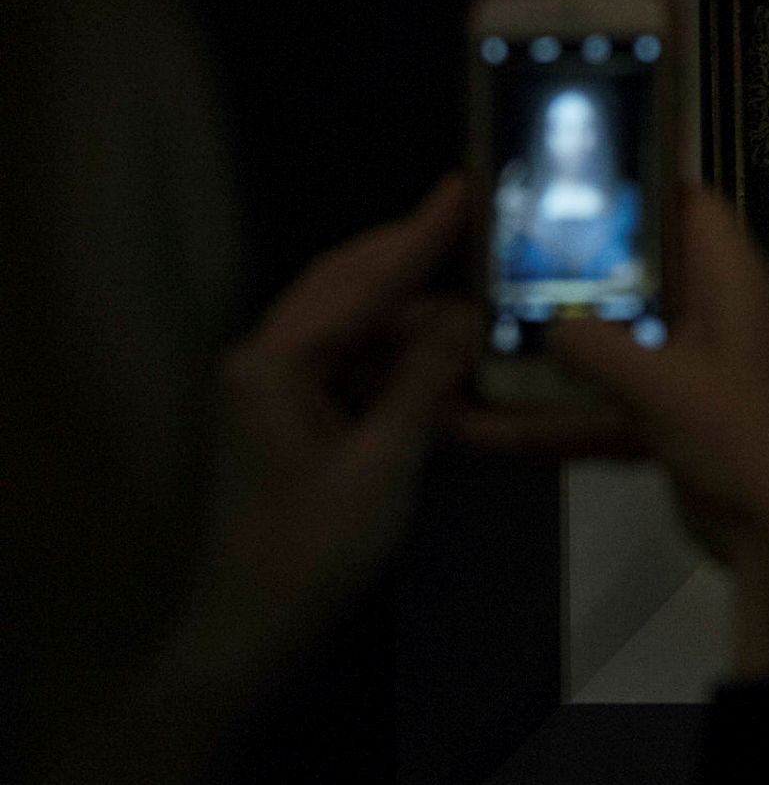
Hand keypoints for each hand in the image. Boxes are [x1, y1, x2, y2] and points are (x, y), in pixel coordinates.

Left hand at [202, 174, 479, 650]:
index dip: (420, 234)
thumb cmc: (313, 546)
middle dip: (410, 250)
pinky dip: (398, 347)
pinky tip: (443, 346)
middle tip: (474, 213)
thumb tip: (468, 313)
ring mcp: (274, 383)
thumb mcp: (383, 461)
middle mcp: (265, 357)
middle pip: (345, 282)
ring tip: (474, 282)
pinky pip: (350, 356)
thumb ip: (425, 378)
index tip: (464, 186)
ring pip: (349, 318)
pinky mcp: (290, 410)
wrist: (251, 623)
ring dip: (409, 304)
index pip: (361, 281)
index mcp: (274, 362)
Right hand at [454, 184, 768, 676]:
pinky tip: (502, 418)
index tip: (578, 179)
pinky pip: (616, 394)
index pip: (695, 206)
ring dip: (572, 335)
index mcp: (730, 284)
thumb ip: (593, 347)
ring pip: (627, 333)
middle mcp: (717, 315)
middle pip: (650, 267)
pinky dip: (571, 403)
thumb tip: (541, 323)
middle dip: (589, 262)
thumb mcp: (658, 387)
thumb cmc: (739, 440)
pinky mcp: (680, 414)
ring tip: (498, 321)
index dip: (646, 185)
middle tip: (516, 249)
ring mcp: (698, 366)